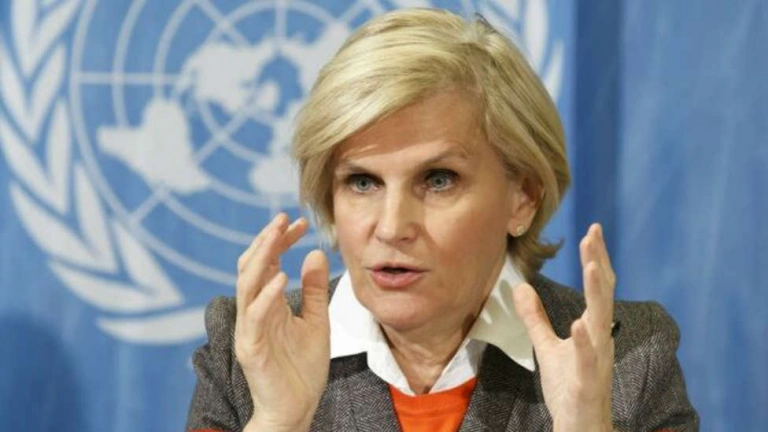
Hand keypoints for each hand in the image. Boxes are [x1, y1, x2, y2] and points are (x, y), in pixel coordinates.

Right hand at [235, 213, 329, 431]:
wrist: (296, 409)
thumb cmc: (301, 368)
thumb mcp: (315, 321)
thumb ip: (313, 290)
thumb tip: (314, 254)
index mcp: (266, 305)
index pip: (267, 263)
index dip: (280, 240)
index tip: (301, 223)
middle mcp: (253, 312)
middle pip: (251, 267)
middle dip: (267, 240)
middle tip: (285, 219)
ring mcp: (249, 329)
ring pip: (246, 285)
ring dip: (261, 257)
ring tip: (278, 235)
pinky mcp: (250, 348)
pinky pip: (255, 316)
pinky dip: (266, 295)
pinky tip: (282, 276)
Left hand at [513, 223, 615, 431]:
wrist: (580, 426)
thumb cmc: (569, 387)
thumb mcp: (547, 347)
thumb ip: (536, 318)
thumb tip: (521, 288)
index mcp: (592, 329)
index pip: (597, 288)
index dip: (596, 259)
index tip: (592, 231)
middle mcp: (601, 339)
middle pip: (603, 294)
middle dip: (599, 262)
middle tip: (594, 233)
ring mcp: (597, 360)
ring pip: (601, 321)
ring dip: (597, 293)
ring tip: (593, 265)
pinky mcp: (587, 381)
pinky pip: (588, 359)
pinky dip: (585, 341)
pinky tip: (580, 324)